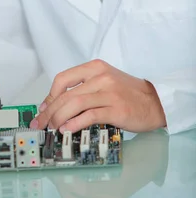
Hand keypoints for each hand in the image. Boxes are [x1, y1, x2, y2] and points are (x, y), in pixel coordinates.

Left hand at [30, 59, 166, 132]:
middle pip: (66, 94)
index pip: (63, 79)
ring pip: (75, 104)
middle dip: (49, 111)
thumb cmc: (128, 93)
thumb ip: (84, 88)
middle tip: (41, 123)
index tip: (43, 108)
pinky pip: (89, 116)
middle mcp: (100, 77)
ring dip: (59, 118)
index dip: (49, 95)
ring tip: (52, 128)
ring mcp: (109, 93)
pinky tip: (67, 129)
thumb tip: (58, 104)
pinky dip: (75, 123)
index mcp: (95, 68)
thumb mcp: (104, 81)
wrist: (156, 101)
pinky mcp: (116, 110)